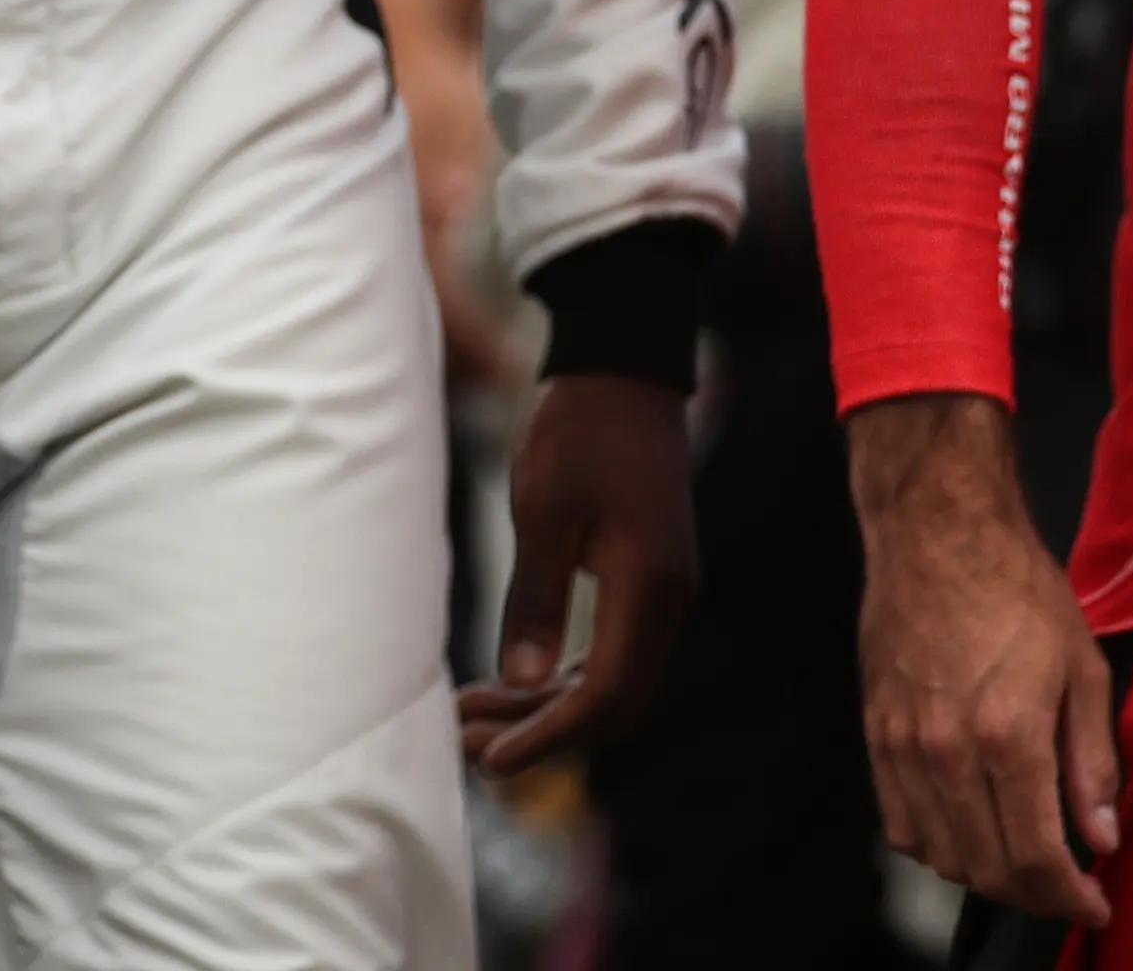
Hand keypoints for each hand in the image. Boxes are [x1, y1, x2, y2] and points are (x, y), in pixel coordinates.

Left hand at [458, 371, 698, 771]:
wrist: (621, 372)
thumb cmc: (578, 431)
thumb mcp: (543, 510)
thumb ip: (534, 598)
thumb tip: (520, 681)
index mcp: (648, 590)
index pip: (606, 695)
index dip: (548, 735)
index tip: (492, 759)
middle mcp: (666, 603)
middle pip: (611, 702)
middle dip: (540, 731)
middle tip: (466, 745)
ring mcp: (660, 594)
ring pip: (609, 680)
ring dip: (544, 706)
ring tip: (471, 718)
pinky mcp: (645, 581)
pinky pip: (608, 650)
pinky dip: (559, 674)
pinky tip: (507, 681)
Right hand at [845, 392, 1116, 926]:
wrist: (935, 530)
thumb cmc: (1017, 587)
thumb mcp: (1081, 668)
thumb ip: (1092, 761)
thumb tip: (1101, 837)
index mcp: (1009, 736)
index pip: (1037, 857)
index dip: (1070, 897)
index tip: (1095, 903)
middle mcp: (947, 751)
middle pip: (987, 867)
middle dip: (1034, 896)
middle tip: (1065, 889)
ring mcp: (903, 744)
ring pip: (939, 853)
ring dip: (985, 876)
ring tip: (1021, 863)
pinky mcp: (875, 730)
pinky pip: (896, 820)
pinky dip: (933, 846)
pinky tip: (965, 833)